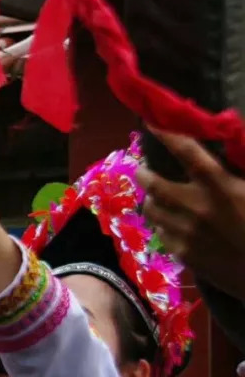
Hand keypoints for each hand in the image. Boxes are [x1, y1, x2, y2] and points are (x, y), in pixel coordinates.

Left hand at [136, 129, 244, 300]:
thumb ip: (243, 165)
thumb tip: (233, 136)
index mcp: (221, 187)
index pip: (187, 153)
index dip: (167, 134)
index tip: (151, 122)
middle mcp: (197, 207)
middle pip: (154, 184)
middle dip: (143, 173)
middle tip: (142, 169)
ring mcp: (186, 232)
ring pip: (152, 209)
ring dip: (151, 200)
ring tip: (154, 197)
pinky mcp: (183, 253)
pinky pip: (162, 233)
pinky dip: (163, 224)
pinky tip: (169, 223)